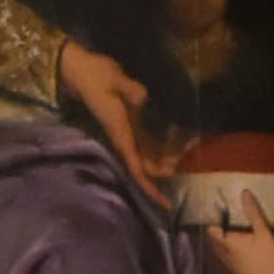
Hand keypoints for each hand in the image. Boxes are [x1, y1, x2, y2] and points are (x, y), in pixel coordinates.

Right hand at [61, 43, 176, 197]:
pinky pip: (149, 139)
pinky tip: (181, 134)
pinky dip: (165, 141)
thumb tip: (144, 98)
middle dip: (169, 167)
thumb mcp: (113, 78)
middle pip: (149, 166)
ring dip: (170, 154)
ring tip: (192, 142)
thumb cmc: (95, 75)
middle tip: (191, 153)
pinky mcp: (131, 121)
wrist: (80, 70)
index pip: (137, 168)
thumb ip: (130, 89)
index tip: (167, 203)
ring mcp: (128, 131)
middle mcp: (125, 137)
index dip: (151, 188)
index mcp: (120, 133)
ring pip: (151, 154)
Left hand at [210, 207, 273, 273]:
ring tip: (241, 228)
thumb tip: (244, 192)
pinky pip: (226, 258)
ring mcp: (222, 267)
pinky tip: (245, 248)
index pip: (210, 224)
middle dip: (221, 226)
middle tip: (234, 214)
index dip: (214, 214)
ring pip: (219, 248)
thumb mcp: (264, 236)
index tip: (223, 204)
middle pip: (213, 236)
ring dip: (226, 238)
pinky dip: (231, 250)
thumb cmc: (268, 266)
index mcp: (222, 241)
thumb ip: (254, 214)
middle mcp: (217, 253)